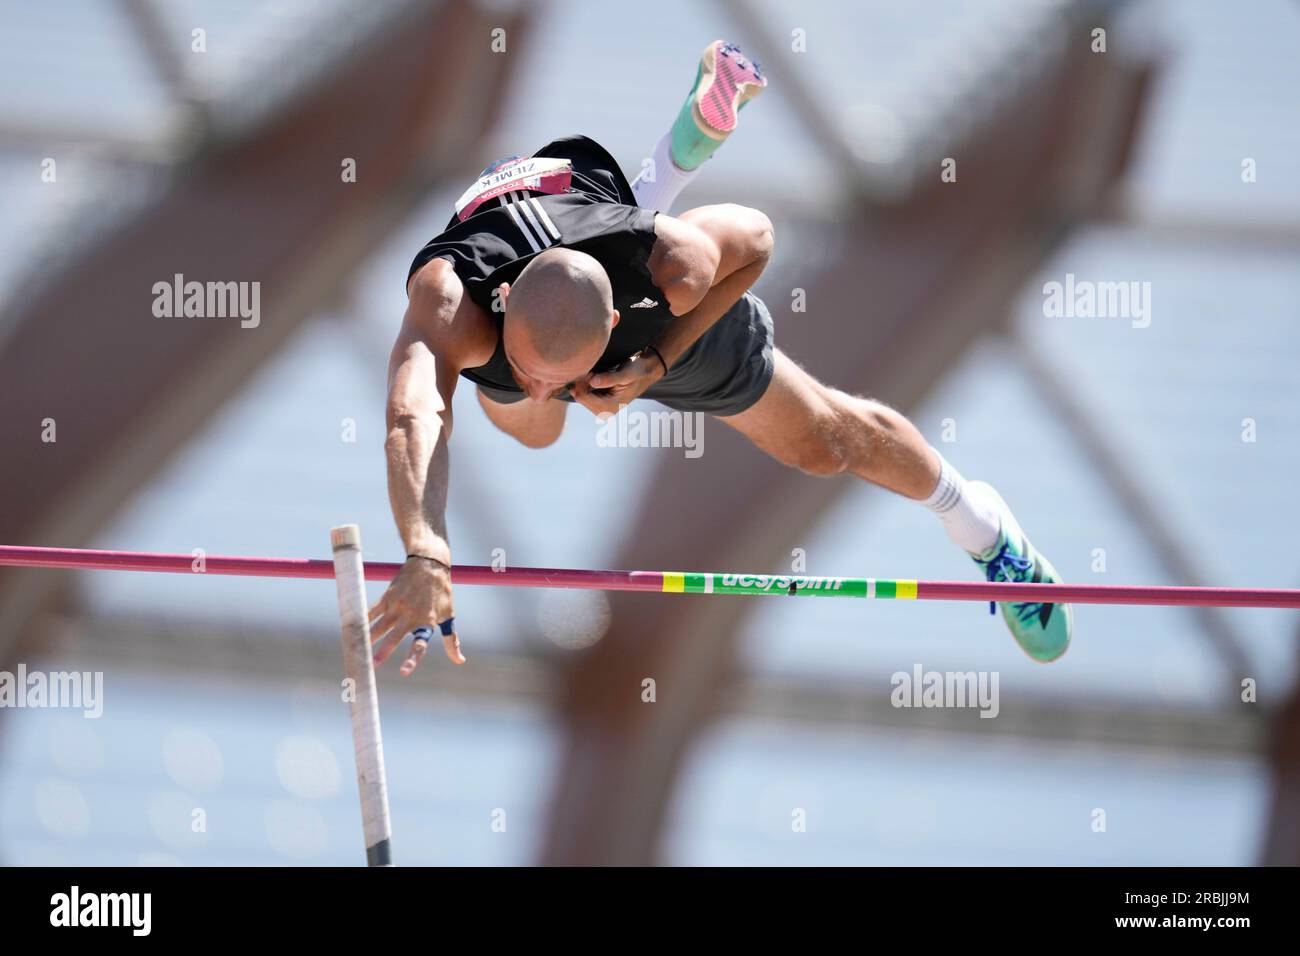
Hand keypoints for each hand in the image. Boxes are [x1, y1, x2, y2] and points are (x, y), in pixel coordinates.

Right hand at [368, 556, 462, 671]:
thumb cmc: (441, 593)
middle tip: (372, 667)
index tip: (404, 672)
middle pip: (395, 637)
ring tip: (357, 652)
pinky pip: (372, 612)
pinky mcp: (388, 597)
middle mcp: (411, 616)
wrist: (429, 564)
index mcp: (427, 622)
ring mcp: (398, 606)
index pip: (419, 644)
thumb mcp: (448, 616)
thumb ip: (452, 641)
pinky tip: (353, 632)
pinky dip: (363, 622)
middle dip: (383, 653)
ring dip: (368, 640)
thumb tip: (460, 661)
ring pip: (380, 626)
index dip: (412, 658)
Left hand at [570, 349, 666, 417]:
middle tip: (592, 372)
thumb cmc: (638, 371)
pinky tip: (594, 378)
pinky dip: (586, 385)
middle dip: (582, 384)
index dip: (582, 383)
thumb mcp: (625, 373)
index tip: (590, 372)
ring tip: (595, 374)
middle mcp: (606, 412)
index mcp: (611, 408)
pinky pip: (586, 395)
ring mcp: (603, 409)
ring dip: (584, 384)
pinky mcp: (601, 403)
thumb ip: (609, 379)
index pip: (583, 398)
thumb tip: (593, 382)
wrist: (646, 370)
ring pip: (581, 396)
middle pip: (580, 398)